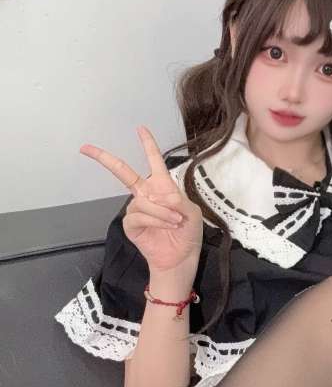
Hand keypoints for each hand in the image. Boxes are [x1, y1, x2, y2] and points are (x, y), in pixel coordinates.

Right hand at [80, 126, 202, 272]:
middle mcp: (146, 195)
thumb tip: (163, 198)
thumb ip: (178, 200)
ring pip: (142, 202)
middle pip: (122, 172)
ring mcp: (137, 210)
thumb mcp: (191, 211)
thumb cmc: (187, 233)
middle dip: (104, 159)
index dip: (148, 144)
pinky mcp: (131, 225)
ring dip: (161, 212)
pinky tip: (167, 225)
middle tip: (86, 148)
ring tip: (175, 221)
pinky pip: (138, 216)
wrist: (180, 258)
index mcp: (161, 187)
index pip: (154, 161)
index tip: (140, 128)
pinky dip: (156, 220)